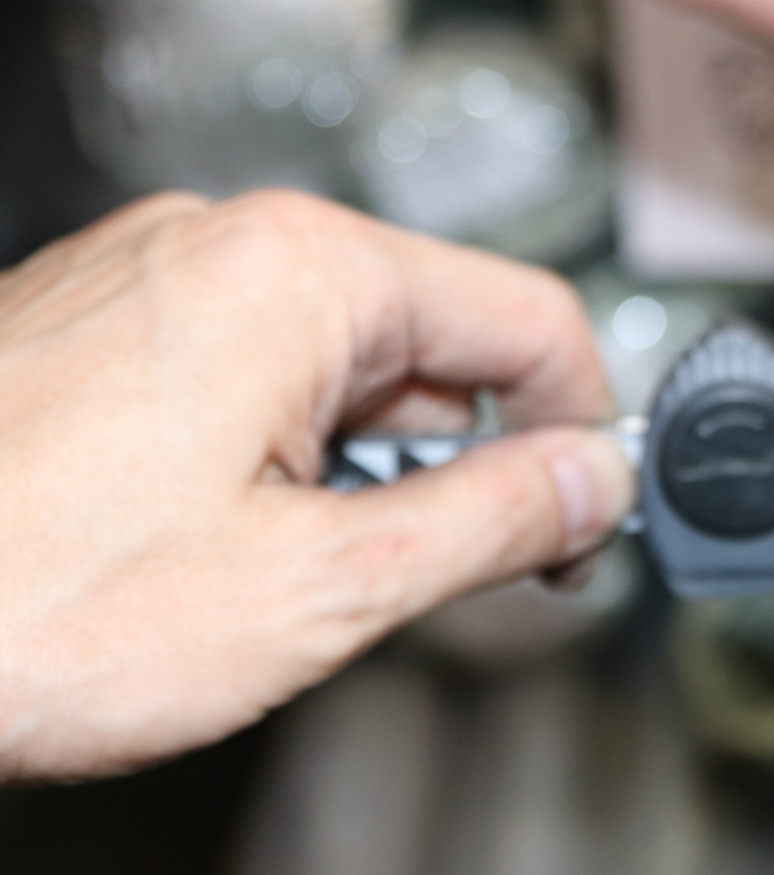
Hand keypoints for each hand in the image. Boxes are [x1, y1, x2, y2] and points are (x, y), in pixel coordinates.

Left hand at [0, 191, 633, 779]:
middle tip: (427, 580)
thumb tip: (593, 482)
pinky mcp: (103, 327)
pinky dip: (283, 459)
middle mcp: (227, 245)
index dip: (582, 434)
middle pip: (436, 344)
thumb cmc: (33, 605)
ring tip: (291, 578)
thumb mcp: (321, 586)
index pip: (531, 320)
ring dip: (363, 475)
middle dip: (460, 465)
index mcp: (304, 274)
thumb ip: (491, 522)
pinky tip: (226, 544)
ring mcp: (154, 278)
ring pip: (343, 368)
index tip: (579, 531)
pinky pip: (254, 374)